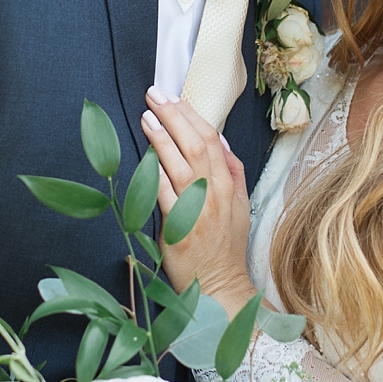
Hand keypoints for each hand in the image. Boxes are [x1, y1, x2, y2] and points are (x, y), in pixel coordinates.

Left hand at [142, 89, 255, 314]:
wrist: (220, 287)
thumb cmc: (225, 247)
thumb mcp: (238, 206)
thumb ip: (231, 171)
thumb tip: (220, 140)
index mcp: (228, 185)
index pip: (213, 139)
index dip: (191, 114)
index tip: (173, 96)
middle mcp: (215, 193)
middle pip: (197, 144)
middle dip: (174, 115)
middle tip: (155, 95)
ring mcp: (197, 210)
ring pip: (181, 163)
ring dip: (162, 137)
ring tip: (147, 116)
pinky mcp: (179, 228)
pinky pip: (166, 193)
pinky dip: (155, 171)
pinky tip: (144, 154)